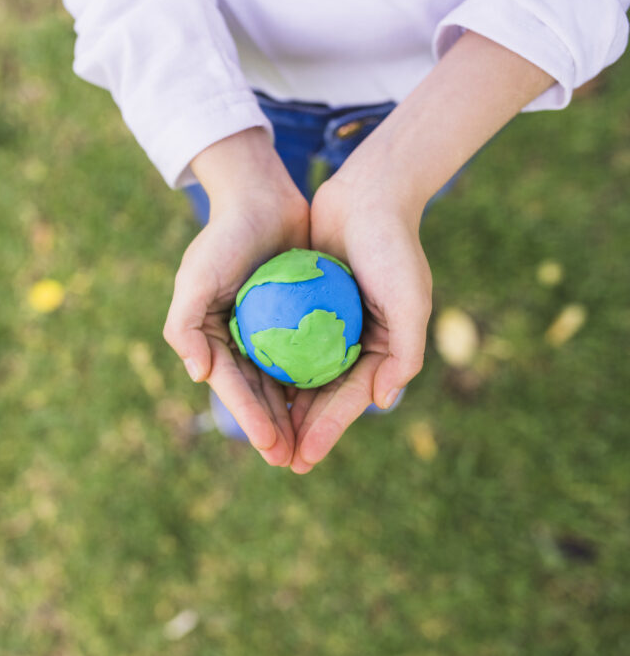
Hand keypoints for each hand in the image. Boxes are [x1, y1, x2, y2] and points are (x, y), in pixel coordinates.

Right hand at [164, 129, 309, 465]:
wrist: (261, 196)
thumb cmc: (223, 237)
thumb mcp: (195, 278)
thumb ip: (185, 326)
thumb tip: (198, 375)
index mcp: (213, 338)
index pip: (234, 386)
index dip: (251, 418)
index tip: (272, 445)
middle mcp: (240, 339)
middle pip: (259, 393)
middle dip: (274, 430)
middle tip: (293, 462)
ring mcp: (270, 330)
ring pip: (286, 382)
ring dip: (297, 416)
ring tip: (314, 446)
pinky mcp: (298, 317)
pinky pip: (310, 354)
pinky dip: (318, 378)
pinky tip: (337, 400)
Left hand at [286, 176, 431, 472]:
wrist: (369, 193)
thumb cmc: (393, 247)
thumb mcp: (410, 299)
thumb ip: (403, 352)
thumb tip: (384, 401)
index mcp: (382, 350)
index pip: (350, 400)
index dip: (327, 431)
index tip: (304, 458)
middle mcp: (355, 343)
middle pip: (321, 396)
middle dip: (301, 430)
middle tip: (278, 461)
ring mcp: (327, 325)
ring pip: (298, 375)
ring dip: (281, 406)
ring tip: (260, 437)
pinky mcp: (303, 305)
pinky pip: (282, 342)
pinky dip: (269, 365)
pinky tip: (245, 385)